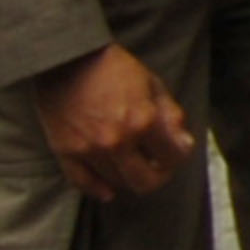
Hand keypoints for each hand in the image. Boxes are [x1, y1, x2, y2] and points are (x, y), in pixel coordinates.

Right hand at [29, 43, 195, 202]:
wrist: (67, 60)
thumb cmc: (113, 68)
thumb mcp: (152, 85)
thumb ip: (170, 116)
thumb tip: (184, 145)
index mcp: (142, 121)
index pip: (172, 157)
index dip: (178, 156)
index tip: (175, 151)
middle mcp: (116, 141)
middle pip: (145, 182)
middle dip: (158, 176)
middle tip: (157, 166)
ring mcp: (89, 149)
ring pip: (117, 183)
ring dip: (129, 178)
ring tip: (132, 166)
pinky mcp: (65, 152)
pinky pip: (82, 183)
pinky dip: (97, 189)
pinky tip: (108, 189)